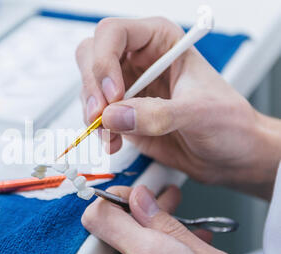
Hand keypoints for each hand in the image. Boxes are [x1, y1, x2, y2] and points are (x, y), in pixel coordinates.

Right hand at [76, 17, 280, 198]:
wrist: (229, 153)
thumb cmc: (228, 122)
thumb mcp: (199, 113)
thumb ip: (157, 114)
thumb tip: (114, 116)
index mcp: (160, 41)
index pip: (114, 33)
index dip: (105, 60)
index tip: (114, 94)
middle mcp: (139, 60)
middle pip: (91, 56)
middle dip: (92, 87)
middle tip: (101, 114)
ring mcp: (128, 87)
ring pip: (89, 88)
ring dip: (93, 113)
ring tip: (112, 135)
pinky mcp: (123, 113)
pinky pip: (96, 116)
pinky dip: (99, 131)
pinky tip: (115, 142)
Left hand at [81, 185, 259, 253]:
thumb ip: (166, 226)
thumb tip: (140, 199)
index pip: (100, 217)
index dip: (114, 199)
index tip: (133, 196)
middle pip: (120, 231)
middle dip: (144, 216)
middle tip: (167, 205)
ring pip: (130, 250)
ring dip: (153, 238)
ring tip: (185, 235)